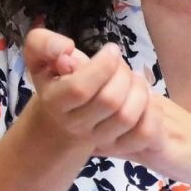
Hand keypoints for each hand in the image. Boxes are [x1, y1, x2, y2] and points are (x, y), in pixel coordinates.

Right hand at [22, 27, 152, 152]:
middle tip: (120, 62)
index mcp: (55, 102)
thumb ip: (42, 44)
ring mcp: (99, 139)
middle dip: (122, 73)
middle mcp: (76, 124)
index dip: (102, 66)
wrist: (60, 122)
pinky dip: (151, 111)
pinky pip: (144, 134)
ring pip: (128, 117)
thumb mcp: (38, 58)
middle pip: (109, 101)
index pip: (80, 88)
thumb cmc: (55, 83)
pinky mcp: (119, 146)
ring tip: (133, 77)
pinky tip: (143, 95)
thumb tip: (67, 50)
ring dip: (139, 89)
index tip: (111, 49)